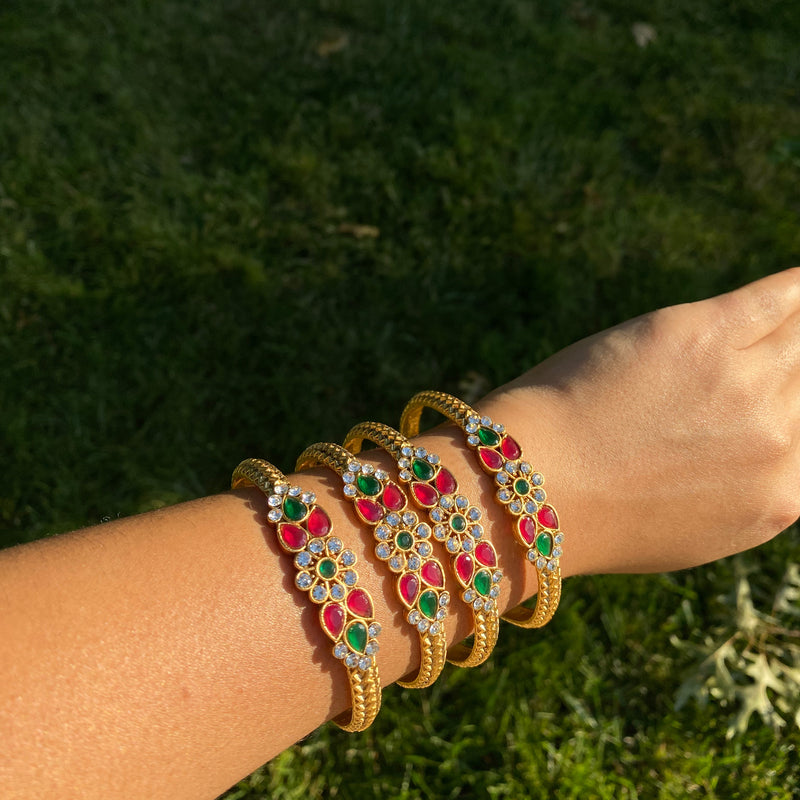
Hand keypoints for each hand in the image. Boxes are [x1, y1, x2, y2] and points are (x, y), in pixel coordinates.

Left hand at [490, 269, 799, 575]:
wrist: (535, 487)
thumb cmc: (592, 513)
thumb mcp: (691, 530)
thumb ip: (739, 491)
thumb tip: (760, 459)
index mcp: (779, 498)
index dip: (796, 405)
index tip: (788, 389)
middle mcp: (776, 440)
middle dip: (795, 368)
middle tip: (783, 357)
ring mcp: (744, 384)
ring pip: (799, 337)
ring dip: (798, 327)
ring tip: (793, 318)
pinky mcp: (702, 335)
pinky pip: (777, 298)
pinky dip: (796, 287)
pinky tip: (798, 281)